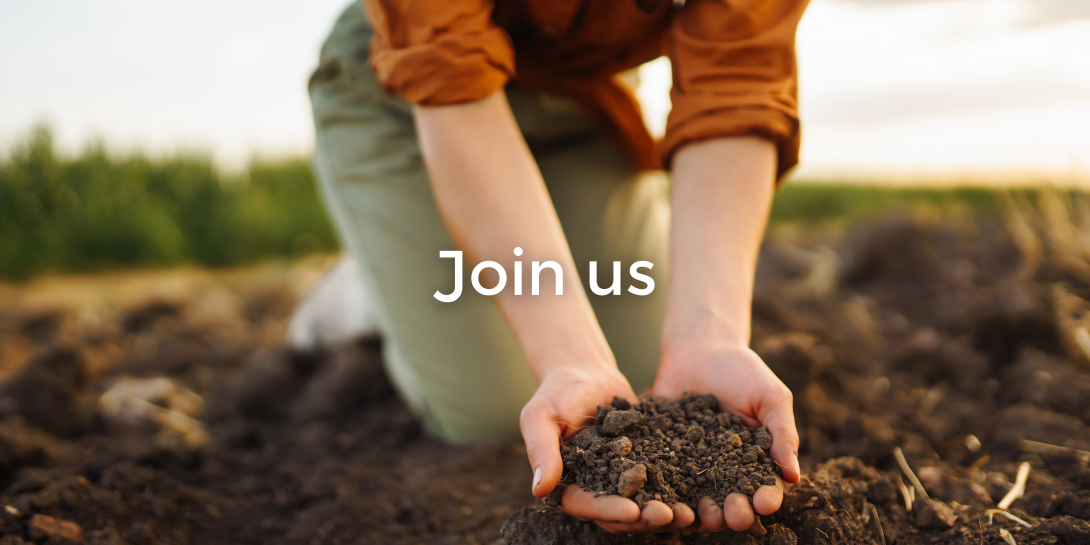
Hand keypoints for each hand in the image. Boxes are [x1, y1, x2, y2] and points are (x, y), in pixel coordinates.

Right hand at [522, 365, 696, 532]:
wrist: (586, 373)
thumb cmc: (556, 392)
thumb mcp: (541, 415)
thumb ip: (541, 450)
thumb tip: (539, 489)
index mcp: (568, 484)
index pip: (588, 505)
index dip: (610, 511)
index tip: (633, 511)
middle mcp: (596, 488)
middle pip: (620, 514)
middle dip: (645, 518)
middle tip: (670, 515)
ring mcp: (622, 480)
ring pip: (644, 505)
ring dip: (665, 513)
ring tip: (689, 514)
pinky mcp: (644, 466)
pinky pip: (662, 483)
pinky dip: (679, 490)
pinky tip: (698, 492)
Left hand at [652, 341, 799, 531]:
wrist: (698, 349)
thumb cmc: (742, 371)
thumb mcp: (770, 397)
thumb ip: (782, 433)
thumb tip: (794, 475)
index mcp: (755, 461)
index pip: (764, 487)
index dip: (766, 498)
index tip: (765, 503)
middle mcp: (724, 469)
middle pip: (731, 500)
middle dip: (735, 512)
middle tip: (734, 516)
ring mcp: (692, 465)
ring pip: (696, 497)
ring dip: (699, 511)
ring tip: (699, 516)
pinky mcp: (662, 455)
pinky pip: (663, 477)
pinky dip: (663, 490)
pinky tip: (663, 497)